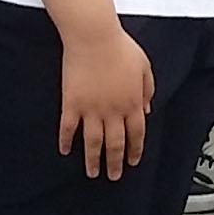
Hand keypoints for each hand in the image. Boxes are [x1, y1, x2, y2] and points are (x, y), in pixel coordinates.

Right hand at [59, 19, 154, 178]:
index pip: (136, 134)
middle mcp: (113, 110)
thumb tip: (148, 109)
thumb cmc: (120, 47)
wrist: (94, 38)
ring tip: (92, 172)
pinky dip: (66, 141)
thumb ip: (148, 90)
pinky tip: (65, 151)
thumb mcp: (145, 67)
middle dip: (114, 163)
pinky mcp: (71, 103)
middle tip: (113, 176)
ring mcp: (91, 109)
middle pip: (115, 144)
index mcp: (132, 102)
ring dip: (93, 159)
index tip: (132, 162)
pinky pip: (68, 128)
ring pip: (93, 142)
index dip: (134, 150)